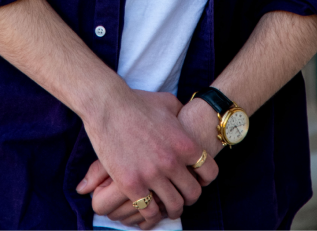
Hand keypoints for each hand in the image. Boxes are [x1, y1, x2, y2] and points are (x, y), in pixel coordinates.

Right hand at [76, 89, 218, 226]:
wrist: (107, 105)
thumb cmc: (136, 102)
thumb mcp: (168, 103)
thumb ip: (181, 113)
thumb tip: (186, 114)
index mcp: (185, 144)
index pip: (210, 173)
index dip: (204, 180)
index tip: (195, 180)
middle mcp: (172, 162)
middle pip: (193, 194)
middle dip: (188, 198)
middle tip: (180, 197)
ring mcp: (152, 174)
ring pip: (173, 206)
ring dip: (171, 210)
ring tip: (165, 208)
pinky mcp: (132, 184)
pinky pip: (149, 211)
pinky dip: (150, 216)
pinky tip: (147, 212)